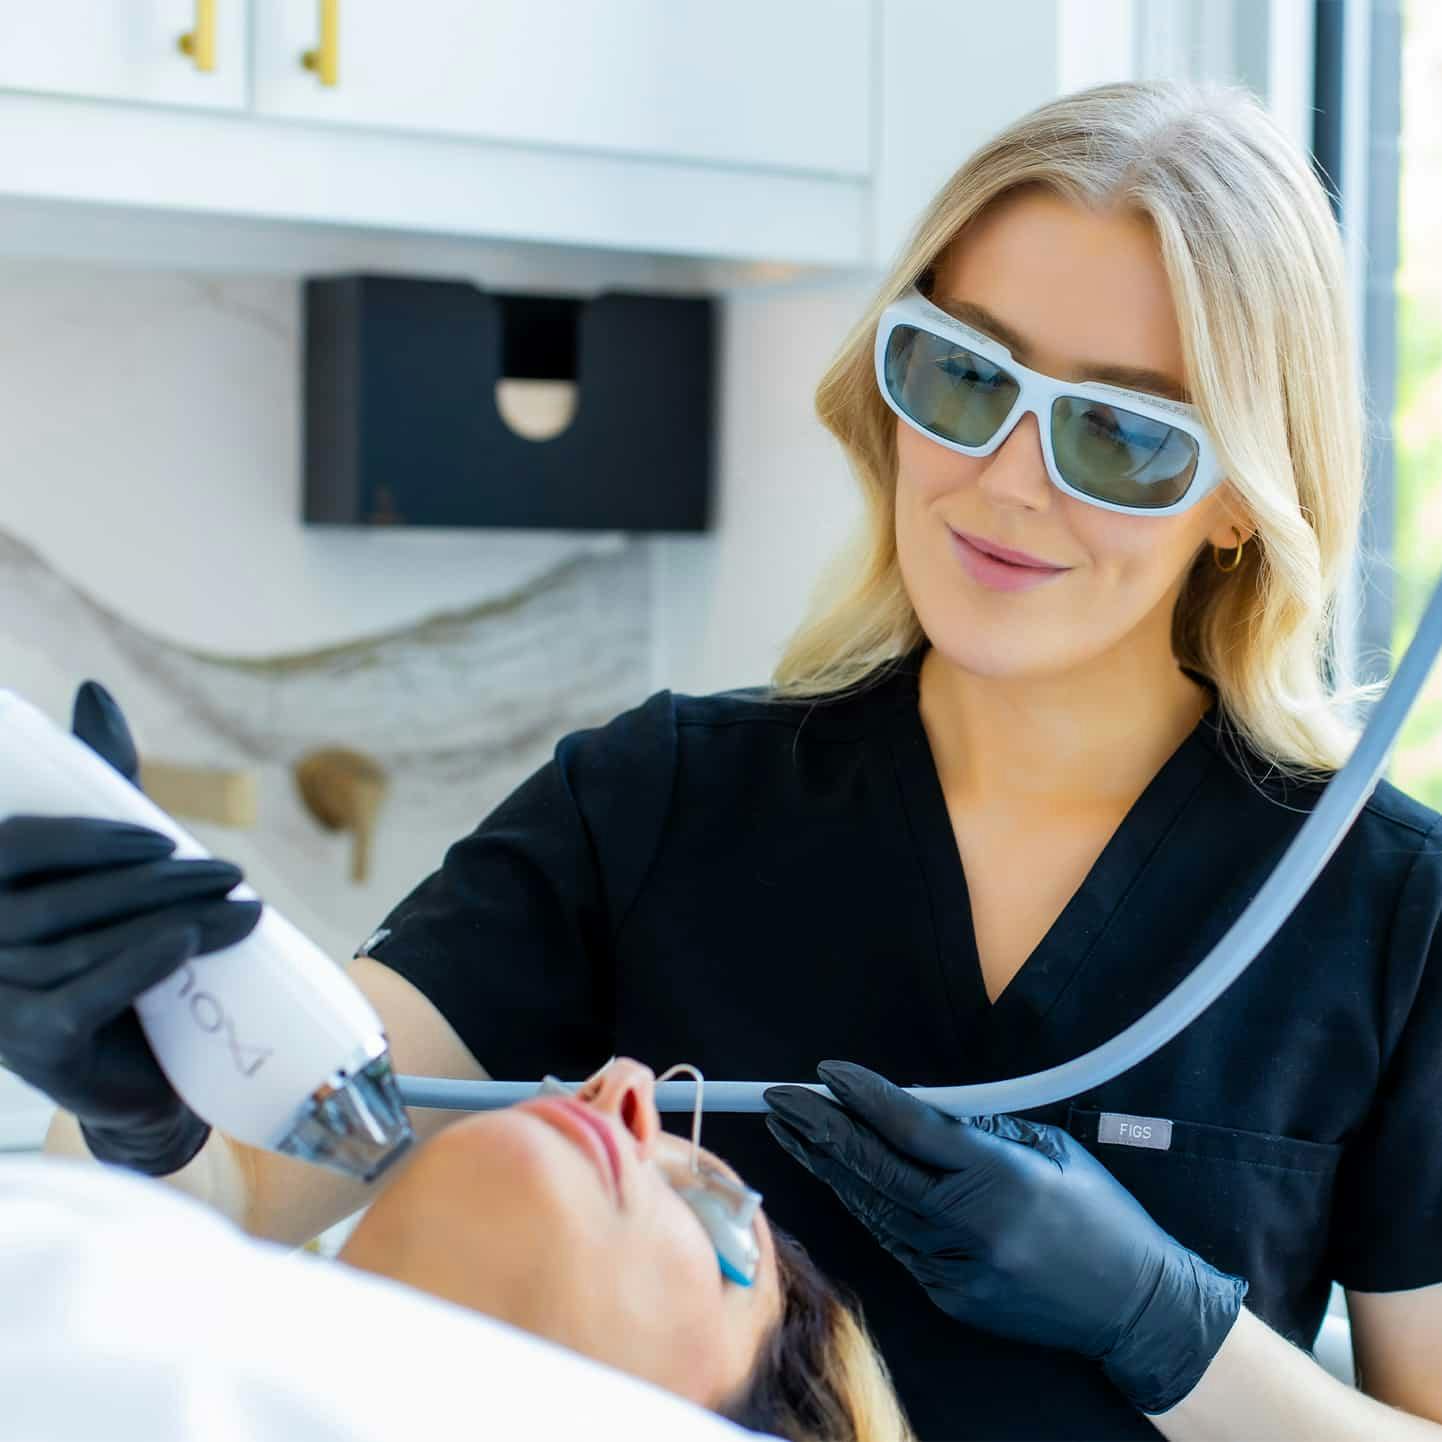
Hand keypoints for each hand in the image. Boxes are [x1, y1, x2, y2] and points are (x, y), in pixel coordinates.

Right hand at [0, 681, 260, 1174]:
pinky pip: (87, 993)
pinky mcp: (32, 1048)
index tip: (163, 836)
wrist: (151, 1075)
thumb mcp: (114, 867)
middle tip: (232, 873)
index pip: (18, 846)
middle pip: (64, 898)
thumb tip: (93, 692)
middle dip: (156, 880)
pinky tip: (192, 940)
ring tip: (244, 907)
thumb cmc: (126, 955)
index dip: (88, 836)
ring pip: (86, 942)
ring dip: (173, 916)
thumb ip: (102, 789)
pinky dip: (142, 961)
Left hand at [765, 1061, 1246, 1415]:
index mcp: (1002, 1178)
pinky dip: (866, 1206)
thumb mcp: (1051, 1147)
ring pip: (874, 1209)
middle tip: (779, 1098)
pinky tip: (840, 1177)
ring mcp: (957, 1269)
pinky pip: (895, 1243)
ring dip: (829, 1168)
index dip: (862, 1097)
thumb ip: (981, 1127)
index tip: (827, 1071)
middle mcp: (972, 1227)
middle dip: (818, 1130)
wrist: (1138, 1307)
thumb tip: (917, 1106)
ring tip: (792, 1131)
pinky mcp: (951, 1298)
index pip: (911, 1129)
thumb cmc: (1102, 1215)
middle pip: (874, 1170)